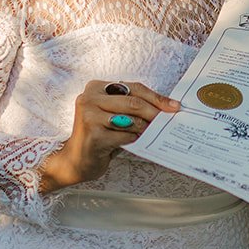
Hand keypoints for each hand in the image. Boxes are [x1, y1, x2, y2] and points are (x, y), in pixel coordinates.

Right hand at [39, 81, 180, 193]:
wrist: (75, 161)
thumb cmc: (99, 137)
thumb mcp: (113, 116)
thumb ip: (131, 108)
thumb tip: (164, 108)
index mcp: (96, 87)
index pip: (133, 88)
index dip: (156, 97)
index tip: (173, 106)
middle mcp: (89, 98)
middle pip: (133, 102)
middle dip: (155, 112)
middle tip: (169, 120)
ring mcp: (89, 116)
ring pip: (130, 119)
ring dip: (145, 128)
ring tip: (151, 133)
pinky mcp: (92, 135)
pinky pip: (124, 136)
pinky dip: (133, 140)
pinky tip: (133, 142)